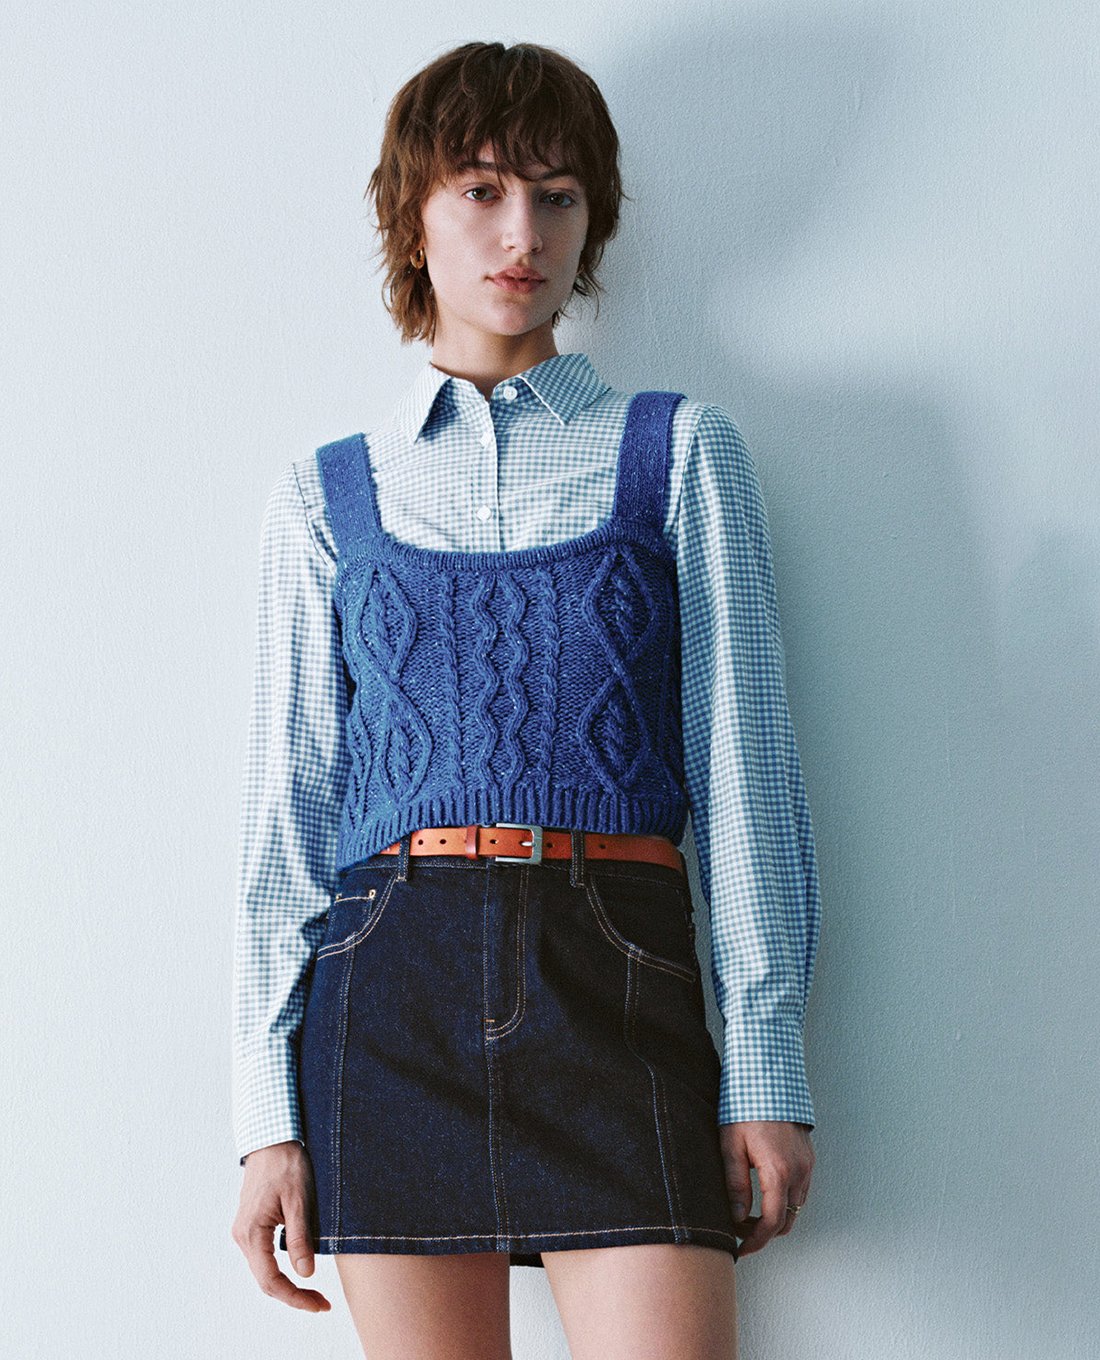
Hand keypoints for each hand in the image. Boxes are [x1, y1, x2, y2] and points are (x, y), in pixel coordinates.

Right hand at [231, 1141, 330, 1310]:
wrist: (272, 1138)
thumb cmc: (286, 1163)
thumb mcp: (299, 1200)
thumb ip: (300, 1237)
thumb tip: (306, 1273)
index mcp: (252, 1232)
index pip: (270, 1280)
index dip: (295, 1297)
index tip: (319, 1304)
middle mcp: (242, 1236)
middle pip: (266, 1280)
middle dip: (294, 1295)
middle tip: (322, 1303)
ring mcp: (245, 1231)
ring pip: (264, 1270)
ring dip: (287, 1284)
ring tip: (314, 1293)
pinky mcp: (252, 1225)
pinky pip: (263, 1256)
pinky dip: (280, 1269)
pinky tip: (299, 1269)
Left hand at [719, 1120, 813, 1256]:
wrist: (768, 1079)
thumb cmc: (746, 1108)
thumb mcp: (731, 1146)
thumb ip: (736, 1185)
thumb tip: (737, 1217)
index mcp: (779, 1172)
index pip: (773, 1223)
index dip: (756, 1241)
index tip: (741, 1249)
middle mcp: (799, 1172)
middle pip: (788, 1220)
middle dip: (765, 1232)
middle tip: (740, 1231)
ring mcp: (807, 1165)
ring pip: (795, 1206)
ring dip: (776, 1216)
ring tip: (749, 1213)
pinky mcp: (808, 1157)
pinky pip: (800, 1190)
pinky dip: (784, 1200)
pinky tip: (764, 1193)